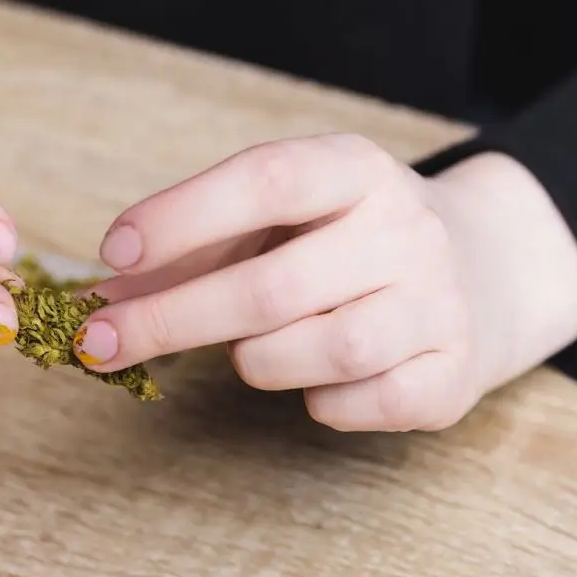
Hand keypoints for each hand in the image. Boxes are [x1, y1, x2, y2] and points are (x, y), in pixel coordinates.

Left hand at [72, 133, 576, 431]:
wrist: (480, 271)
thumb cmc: (339, 242)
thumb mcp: (277, 218)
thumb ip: (192, 249)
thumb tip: (101, 302)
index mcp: (354, 171)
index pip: (265, 179)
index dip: (180, 217)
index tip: (112, 254)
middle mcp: (405, 230)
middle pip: (270, 288)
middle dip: (169, 321)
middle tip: (96, 343)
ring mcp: (438, 304)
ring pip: (317, 351)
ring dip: (252, 359)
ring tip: (247, 346)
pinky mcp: (451, 375)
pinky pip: (352, 405)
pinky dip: (312, 400)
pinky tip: (310, 377)